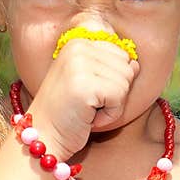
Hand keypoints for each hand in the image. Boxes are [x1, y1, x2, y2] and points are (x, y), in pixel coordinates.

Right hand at [27, 23, 140, 159]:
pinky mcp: (83, 85)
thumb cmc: (69, 113)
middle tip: (89, 105)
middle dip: (115, 93)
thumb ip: (114, 69)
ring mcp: (78, 64)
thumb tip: (136, 65)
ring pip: (125, 83)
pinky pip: (119, 98)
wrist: (43, 137)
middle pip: (127, 68)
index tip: (90, 93)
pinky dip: (110, 115)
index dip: (113, 81)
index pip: (122, 55)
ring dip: (112, 106)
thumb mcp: (92, 83)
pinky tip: (89, 118)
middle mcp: (77, 47)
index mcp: (78, 42)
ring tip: (88, 111)